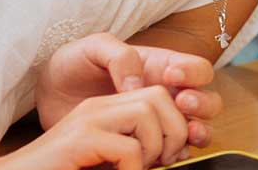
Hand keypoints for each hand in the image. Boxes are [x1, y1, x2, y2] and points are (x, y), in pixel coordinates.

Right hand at [0, 87, 191, 169]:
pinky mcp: (78, 139)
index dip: (176, 122)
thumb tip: (178, 154)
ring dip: (154, 148)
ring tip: (139, 168)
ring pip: (146, 114)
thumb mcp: (108, 159)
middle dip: (173, 130)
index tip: (171, 154)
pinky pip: (128, 146)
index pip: (159, 95)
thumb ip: (137, 151)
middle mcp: (97, 106)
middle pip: (159, 97)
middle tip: (163, 161)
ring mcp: (87, 119)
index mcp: (107, 108)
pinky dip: (133, 167)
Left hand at [36, 33, 222, 165]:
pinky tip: (166, 153)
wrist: (49, 97)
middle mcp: (169, 94)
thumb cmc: (73, 66)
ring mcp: (161, 120)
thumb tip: (138, 85)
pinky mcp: (148, 143)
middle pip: (208, 100)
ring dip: (197, 130)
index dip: (192, 72)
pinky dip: (180, 153)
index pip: (197, 68)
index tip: (170, 76)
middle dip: (202, 102)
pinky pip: (177, 151)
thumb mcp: (92, 48)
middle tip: (180, 102)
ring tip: (184, 132)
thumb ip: (120, 56)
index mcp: (162, 66)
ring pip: (199, 127)